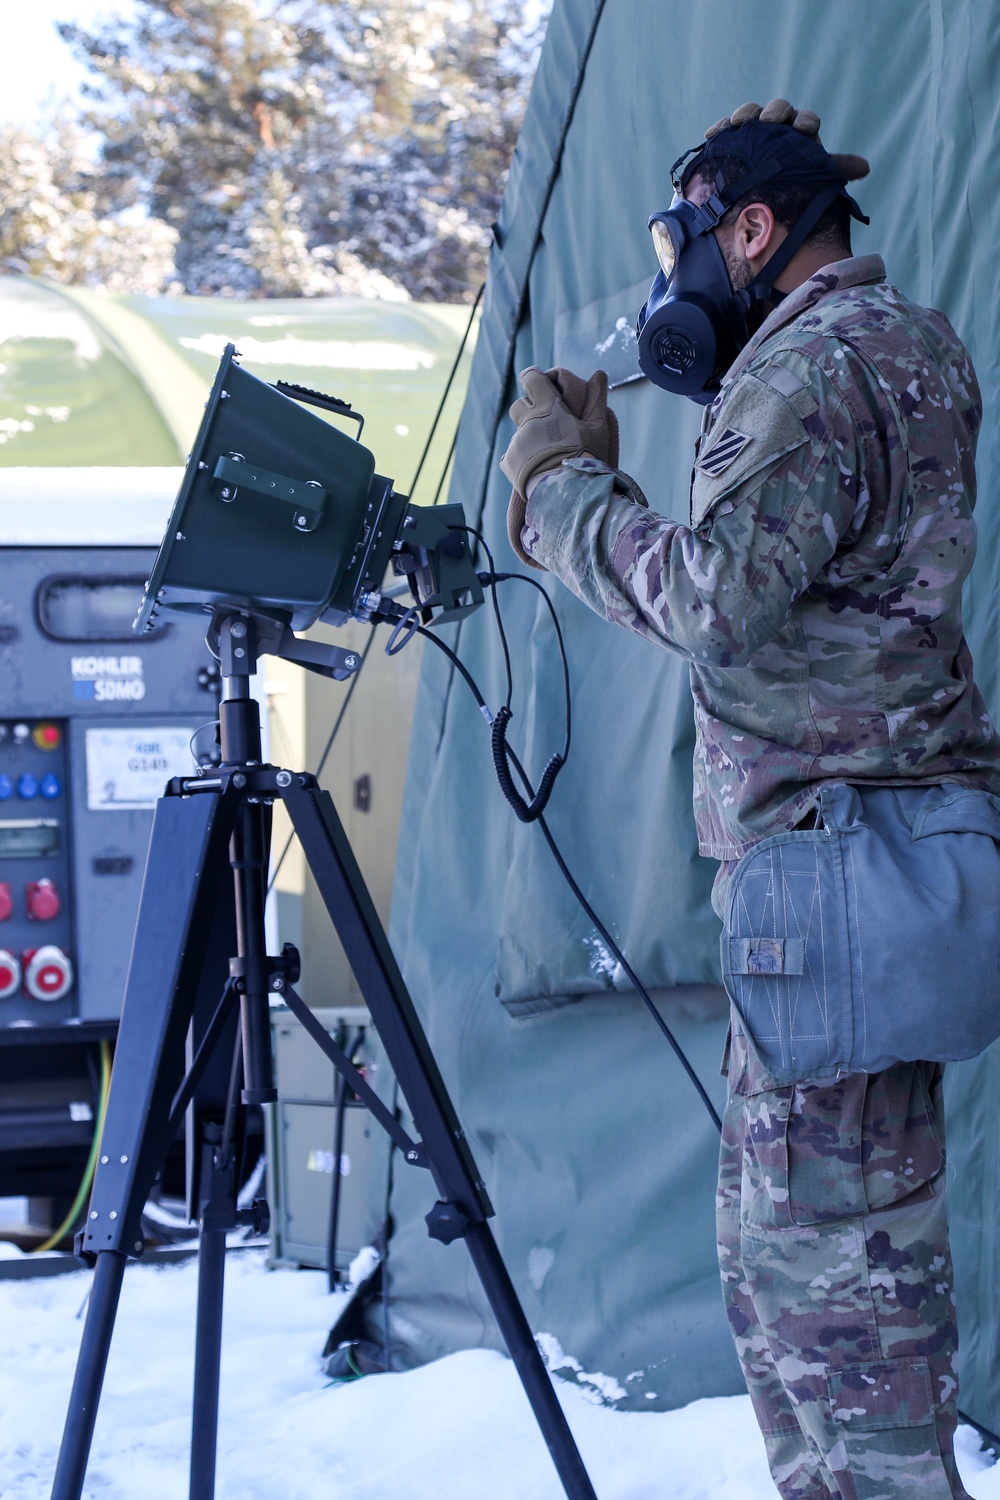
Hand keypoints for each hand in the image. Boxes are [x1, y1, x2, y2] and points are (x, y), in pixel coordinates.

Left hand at [501, 367, 617, 567]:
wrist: (568, 493)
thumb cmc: (586, 456)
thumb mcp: (598, 427)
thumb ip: (597, 399)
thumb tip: (600, 373)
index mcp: (547, 407)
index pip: (531, 378)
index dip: (534, 379)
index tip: (541, 386)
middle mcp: (527, 421)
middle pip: (518, 406)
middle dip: (528, 411)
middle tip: (546, 425)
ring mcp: (516, 442)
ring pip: (518, 434)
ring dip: (529, 439)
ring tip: (547, 455)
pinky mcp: (509, 463)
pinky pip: (511, 456)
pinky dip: (521, 460)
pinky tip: (537, 469)